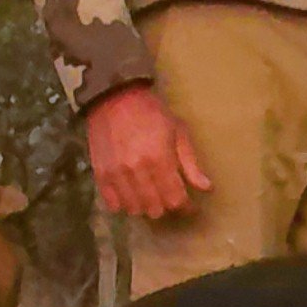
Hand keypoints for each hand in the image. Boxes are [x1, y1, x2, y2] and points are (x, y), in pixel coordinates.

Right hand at [85, 83, 217, 218]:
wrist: (114, 98)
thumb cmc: (152, 113)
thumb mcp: (178, 132)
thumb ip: (190, 163)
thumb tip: (206, 188)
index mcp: (160, 159)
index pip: (175, 199)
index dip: (186, 207)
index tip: (190, 205)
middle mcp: (137, 170)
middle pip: (155, 209)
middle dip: (167, 206)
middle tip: (170, 196)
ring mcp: (116, 174)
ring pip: (135, 209)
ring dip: (146, 206)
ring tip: (151, 196)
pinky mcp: (100, 174)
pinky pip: (113, 204)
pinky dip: (124, 204)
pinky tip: (131, 195)